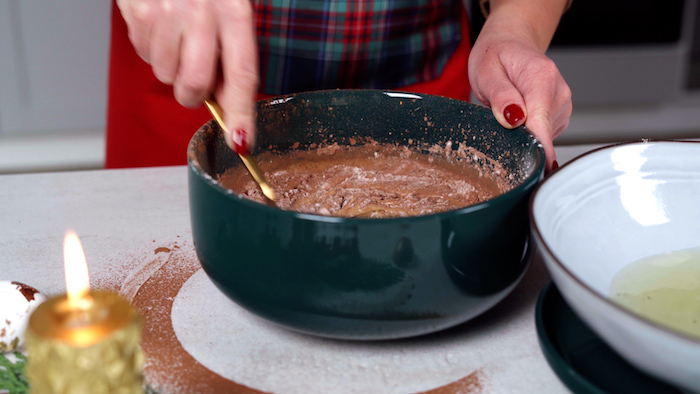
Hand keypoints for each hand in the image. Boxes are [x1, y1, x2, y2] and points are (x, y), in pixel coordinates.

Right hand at [117, 0, 258, 153]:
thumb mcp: (230, 11)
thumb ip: (232, 57)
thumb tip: (231, 106)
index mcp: (234, 11)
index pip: (242, 74)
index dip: (242, 113)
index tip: (241, 142)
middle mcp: (202, 10)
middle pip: (197, 83)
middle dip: (193, 95)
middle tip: (194, 83)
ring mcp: (166, 11)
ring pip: (166, 74)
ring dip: (172, 69)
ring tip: (177, 39)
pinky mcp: (137, 11)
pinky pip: (145, 55)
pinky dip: (153, 50)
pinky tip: (161, 28)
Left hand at [468, 1, 571, 171]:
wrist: (509, 44)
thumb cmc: (495, 56)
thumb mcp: (486, 72)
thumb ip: (500, 95)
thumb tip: (514, 119)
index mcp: (541, 76)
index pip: (542, 120)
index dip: (538, 146)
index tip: (540, 168)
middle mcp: (558, 91)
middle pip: (541, 131)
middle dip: (518, 136)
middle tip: (497, 118)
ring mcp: (562, 104)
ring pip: (542, 135)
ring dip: (522, 132)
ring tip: (507, 111)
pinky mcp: (559, 115)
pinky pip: (543, 134)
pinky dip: (528, 131)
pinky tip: (518, 116)